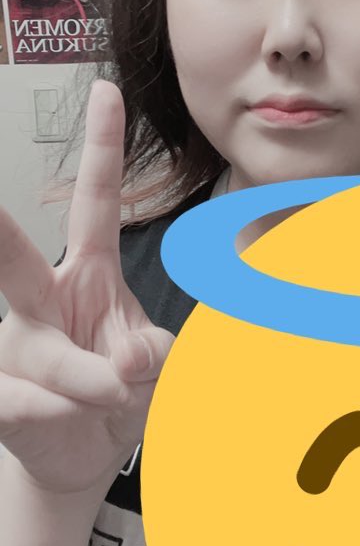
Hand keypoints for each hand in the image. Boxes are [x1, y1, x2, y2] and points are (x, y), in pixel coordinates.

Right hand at [0, 82, 174, 494]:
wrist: (81, 454)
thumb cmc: (118, 392)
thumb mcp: (158, 365)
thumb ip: (157, 354)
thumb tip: (129, 360)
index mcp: (89, 275)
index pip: (95, 203)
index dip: (101, 148)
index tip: (106, 90)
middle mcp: (43, 301)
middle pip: (15, 260)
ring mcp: (15, 346)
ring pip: (48, 354)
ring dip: (92, 379)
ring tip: (118, 393)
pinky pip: (21, 400)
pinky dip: (58, 412)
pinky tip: (65, 413)